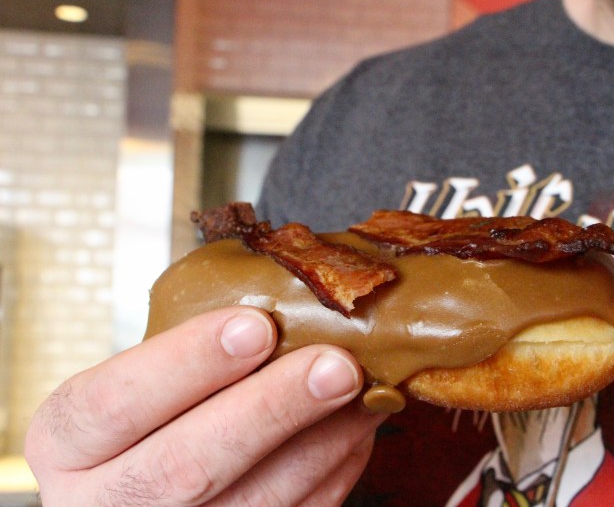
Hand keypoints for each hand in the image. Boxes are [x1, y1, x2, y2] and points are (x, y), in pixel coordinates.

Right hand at [25, 306, 385, 504]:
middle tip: (337, 365)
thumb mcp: (130, 388)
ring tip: (366, 391)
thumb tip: (285, 307)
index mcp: (67, 444)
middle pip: (188, 465)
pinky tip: (354, 429)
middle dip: (272, 409)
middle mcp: (105, 503)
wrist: (131, 497)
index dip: (187, 361)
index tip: (257, 324)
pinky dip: (333, 473)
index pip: (114, 402)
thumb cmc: (140, 423)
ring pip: (254, 502)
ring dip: (322, 443)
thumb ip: (183, 360)